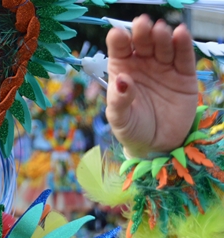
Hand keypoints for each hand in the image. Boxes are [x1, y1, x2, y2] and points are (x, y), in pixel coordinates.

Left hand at [106, 16, 197, 157]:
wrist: (156, 145)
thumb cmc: (131, 129)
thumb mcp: (120, 119)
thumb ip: (119, 101)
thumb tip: (123, 80)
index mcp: (122, 70)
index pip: (119, 49)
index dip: (118, 40)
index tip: (118, 35)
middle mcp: (142, 64)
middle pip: (142, 42)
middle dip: (142, 33)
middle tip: (142, 25)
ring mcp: (164, 67)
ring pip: (163, 46)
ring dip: (162, 36)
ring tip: (160, 30)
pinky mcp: (184, 75)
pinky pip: (184, 57)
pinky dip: (183, 44)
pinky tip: (180, 34)